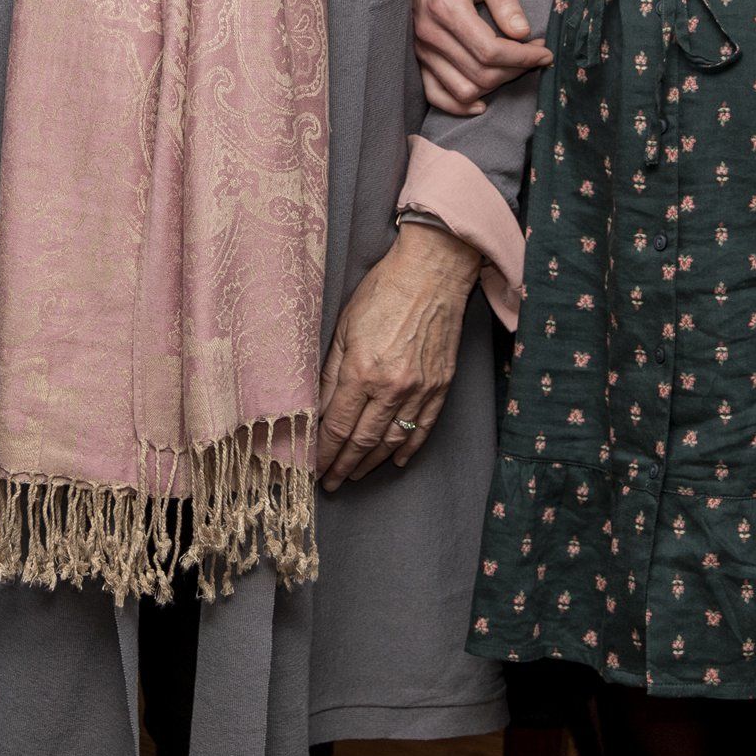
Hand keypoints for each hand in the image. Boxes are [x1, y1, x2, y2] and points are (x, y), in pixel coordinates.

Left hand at [316, 226, 480, 489]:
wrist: (432, 273)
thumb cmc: (383, 291)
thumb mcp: (343, 326)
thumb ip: (330, 372)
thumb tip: (318, 411)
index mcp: (362, 371)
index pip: (338, 426)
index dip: (324, 452)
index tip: (314, 468)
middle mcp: (392, 387)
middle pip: (363, 441)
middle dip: (344, 466)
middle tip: (331, 483)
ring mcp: (420, 389)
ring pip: (392, 441)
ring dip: (372, 463)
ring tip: (356, 475)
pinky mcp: (441, 386)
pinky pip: (423, 428)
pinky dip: (408, 448)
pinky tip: (396, 460)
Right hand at [412, 0, 551, 115]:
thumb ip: (504, 0)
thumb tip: (523, 33)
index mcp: (446, 7)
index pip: (490, 50)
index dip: (523, 57)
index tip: (544, 51)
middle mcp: (429, 33)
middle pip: (480, 74)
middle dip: (515, 70)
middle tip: (534, 55)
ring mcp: (421, 48)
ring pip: (463, 89)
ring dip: (495, 87)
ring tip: (512, 68)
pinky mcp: (418, 56)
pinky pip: (436, 94)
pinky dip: (459, 106)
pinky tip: (482, 102)